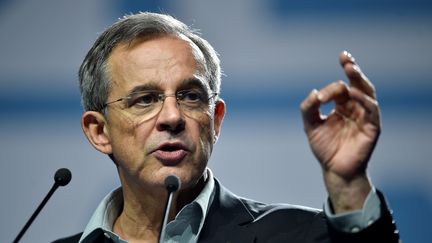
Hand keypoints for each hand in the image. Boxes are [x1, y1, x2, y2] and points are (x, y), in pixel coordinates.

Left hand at [300, 51, 380, 212]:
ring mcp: (365, 116)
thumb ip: (308, 109)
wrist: (334, 169)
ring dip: (359, 80)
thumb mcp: (310, 126)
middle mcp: (355, 107)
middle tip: (345, 57)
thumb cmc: (324, 148)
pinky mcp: (372, 127)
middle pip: (357, 83)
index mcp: (342, 106)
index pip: (340, 88)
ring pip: (367, 92)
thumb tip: (313, 92)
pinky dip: (364, 99)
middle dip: (352, 69)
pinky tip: (353, 93)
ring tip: (350, 68)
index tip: (320, 97)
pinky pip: (371, 109)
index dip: (330, 88)